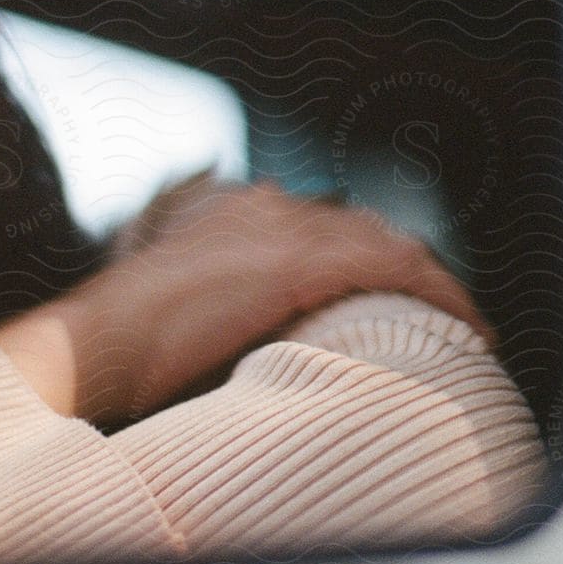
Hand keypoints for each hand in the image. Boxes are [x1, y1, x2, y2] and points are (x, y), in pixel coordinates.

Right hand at [0, 178, 490, 425]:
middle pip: (367, 230)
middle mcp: (268, 210)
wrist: (95, 346)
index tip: (399, 297)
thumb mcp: (186, 319)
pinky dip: (439, 294)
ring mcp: (285, 230)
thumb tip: (257, 352)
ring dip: (434, 286)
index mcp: (238, 215)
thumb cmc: (126, 354)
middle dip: (412, 271)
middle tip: (446, 316)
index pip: (328, 226)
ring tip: (466, 325)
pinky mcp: (301, 261)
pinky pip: (397, 268)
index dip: (373, 258)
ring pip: (391, 246)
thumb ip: (230, 315)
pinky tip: (466, 326)